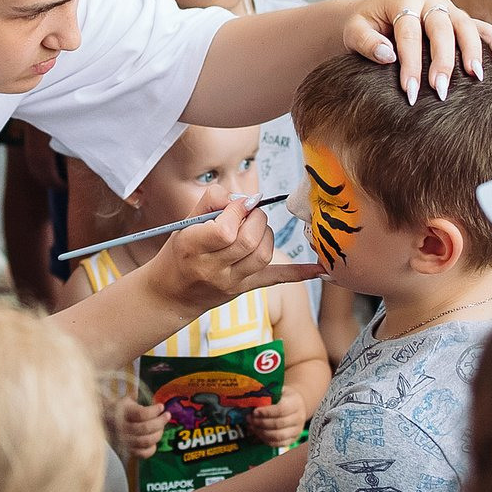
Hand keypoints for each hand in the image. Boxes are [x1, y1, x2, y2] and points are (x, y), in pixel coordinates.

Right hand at [115, 397, 165, 459]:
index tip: (161, 406)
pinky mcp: (128, 450)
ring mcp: (125, 441)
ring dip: (158, 434)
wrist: (101, 422)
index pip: (141, 414)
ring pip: (146, 441)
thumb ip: (140, 403)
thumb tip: (157, 406)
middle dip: (160, 422)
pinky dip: (152, 449)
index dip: (154, 411)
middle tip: (167, 415)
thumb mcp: (126, 401)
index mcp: (122, 413)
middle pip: (145, 428)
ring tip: (162, 427)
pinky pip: (143, 453)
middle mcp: (122, 428)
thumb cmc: (118, 410)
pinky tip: (154, 441)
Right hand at [149, 194, 321, 319]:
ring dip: (266, 233)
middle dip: (255, 219)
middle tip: (248, 213)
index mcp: (192, 247)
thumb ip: (212, 202)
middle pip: (249, 241)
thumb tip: (244, 198)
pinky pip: (276, 280)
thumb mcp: (183, 223)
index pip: (225, 230)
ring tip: (255, 227)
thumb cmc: (178, 253)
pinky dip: (299, 273)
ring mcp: (230, 282)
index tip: (238, 204)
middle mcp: (212, 268)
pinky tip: (320, 268)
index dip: (237, 211)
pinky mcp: (245, 288)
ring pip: (264, 255)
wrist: (171, 294)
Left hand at [249, 391, 310, 446]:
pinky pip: (278, 444)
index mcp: (295, 403)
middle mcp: (299, 418)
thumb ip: (266, 396)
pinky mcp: (293, 439)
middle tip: (249, 419)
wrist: (297, 405)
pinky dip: (266, 440)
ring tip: (251, 426)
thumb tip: (250, 402)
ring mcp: (297, 430)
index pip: (282, 409)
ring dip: (261, 432)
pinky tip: (257, 433)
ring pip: (278, 436)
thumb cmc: (283, 397)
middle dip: (261, 423)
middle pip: (279, 424)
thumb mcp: (277, 391)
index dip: (266, 412)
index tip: (254, 411)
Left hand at [349, 0, 491, 103]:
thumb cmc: (364, 26)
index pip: (409, 32)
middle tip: (439, 90)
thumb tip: (389, 56)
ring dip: (472, 51)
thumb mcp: (355, 31)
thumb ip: (366, 42)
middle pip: (441, 27)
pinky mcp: (458, 17)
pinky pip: (481, 27)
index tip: (409, 91)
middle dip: (442, 60)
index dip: (410, 62)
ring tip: (475, 77)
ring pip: (465, 25)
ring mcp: (448, 6)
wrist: (373, 16)